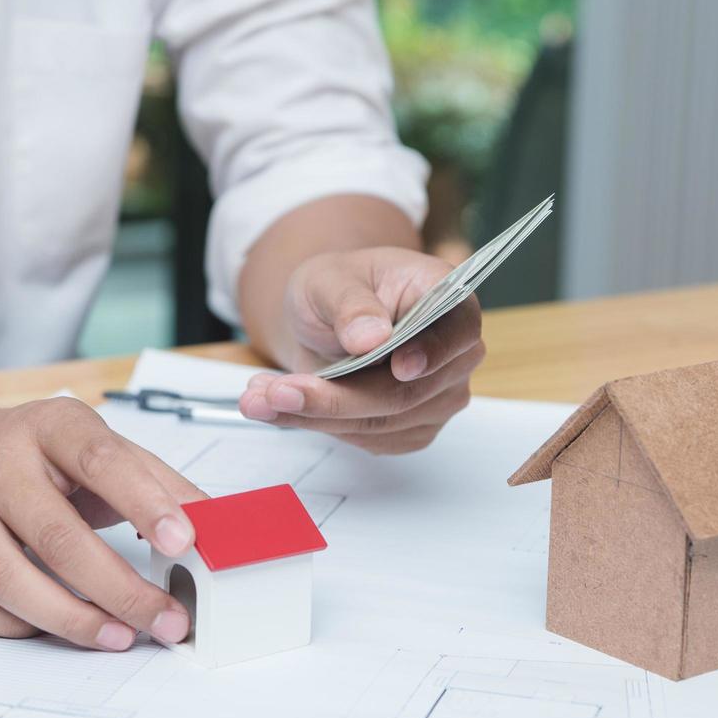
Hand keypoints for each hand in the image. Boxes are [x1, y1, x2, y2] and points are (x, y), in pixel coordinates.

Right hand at [0, 398, 207, 649]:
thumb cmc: (47, 460)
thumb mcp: (106, 451)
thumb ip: (160, 485)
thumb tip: (216, 528)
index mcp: (49, 426)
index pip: (100, 461)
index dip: (145, 503)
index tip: (185, 543)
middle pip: (56, 537)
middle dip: (119, 589)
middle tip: (166, 619)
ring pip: (8, 579)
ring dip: (71, 619)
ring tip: (121, 636)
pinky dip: (15, 627)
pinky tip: (56, 629)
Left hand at [238, 247, 484, 452]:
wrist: (325, 320)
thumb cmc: (338, 287)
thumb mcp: (330, 279)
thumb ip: (351, 304)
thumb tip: (371, 337)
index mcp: (449, 299)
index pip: (458, 331)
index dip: (433, 352)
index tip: (399, 366)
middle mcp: (454, 355)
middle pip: (407, 392)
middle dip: (337, 398)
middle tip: (276, 391)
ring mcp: (438, 397)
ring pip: (380, 423)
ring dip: (314, 415)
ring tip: (259, 396)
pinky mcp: (411, 428)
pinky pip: (367, 439)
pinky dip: (317, 426)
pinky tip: (281, 407)